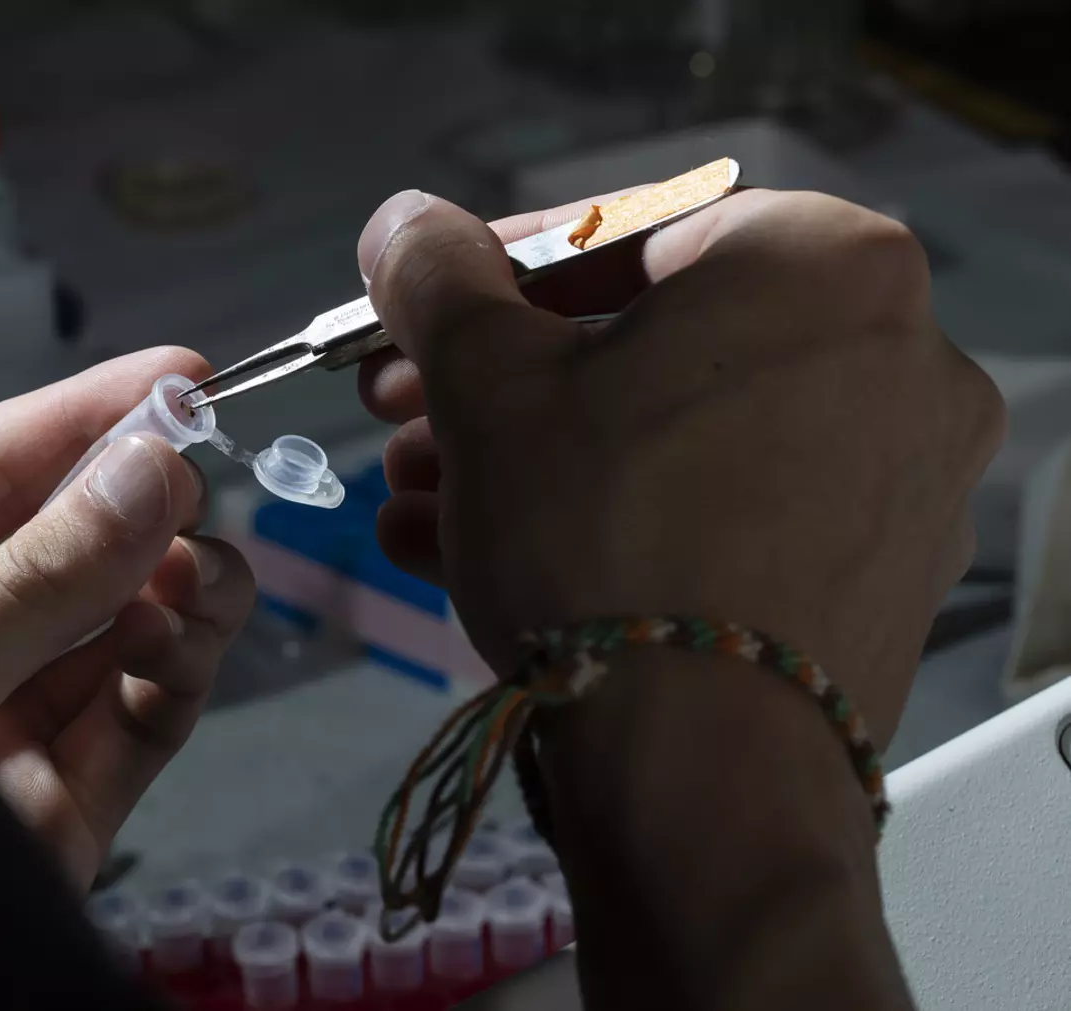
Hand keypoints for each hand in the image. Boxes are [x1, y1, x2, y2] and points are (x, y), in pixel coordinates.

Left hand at [0, 348, 254, 886]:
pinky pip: (134, 722)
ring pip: (112, 633)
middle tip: (206, 470)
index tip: (181, 374)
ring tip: (213, 564)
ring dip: (174, 589)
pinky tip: (196, 627)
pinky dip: (177, 671)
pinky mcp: (57, 811)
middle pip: (58, 548)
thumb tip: (148, 472)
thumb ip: (32, 580)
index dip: (78, 419)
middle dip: (137, 504)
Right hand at [355, 191, 1001, 1010]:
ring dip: (529, 462)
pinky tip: (476, 557)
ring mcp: (901, 475)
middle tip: (400, 415)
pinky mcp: (877, 577)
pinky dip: (606, 522)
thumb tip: (403, 223)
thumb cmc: (597, 537)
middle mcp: (896, 355)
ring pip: (673, 440)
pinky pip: (718, 515)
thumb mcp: (485, 386)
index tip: (414, 314)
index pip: (622, 232)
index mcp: (823, 264)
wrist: (703, 781)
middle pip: (648, 347)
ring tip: (414, 502)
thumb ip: (436, 278)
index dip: (486, 273)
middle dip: (498, 386)